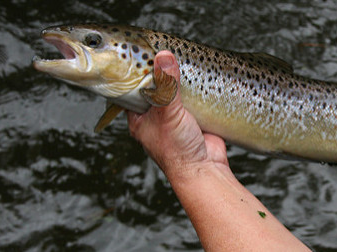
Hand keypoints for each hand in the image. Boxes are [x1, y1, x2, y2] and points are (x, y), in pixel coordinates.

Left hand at [127, 51, 229, 177]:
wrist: (205, 170)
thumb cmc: (177, 150)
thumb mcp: (167, 112)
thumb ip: (166, 85)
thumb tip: (164, 57)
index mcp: (139, 119)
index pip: (131, 89)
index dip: (135, 71)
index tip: (141, 53)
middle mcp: (155, 118)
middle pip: (155, 87)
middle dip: (160, 73)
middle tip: (163, 52)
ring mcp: (175, 118)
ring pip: (175, 92)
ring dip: (179, 81)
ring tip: (181, 61)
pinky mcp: (195, 118)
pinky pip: (193, 98)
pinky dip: (196, 89)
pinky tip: (198, 77)